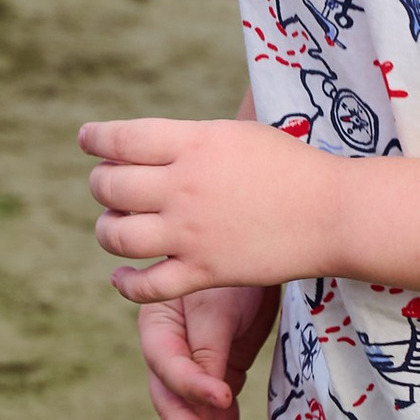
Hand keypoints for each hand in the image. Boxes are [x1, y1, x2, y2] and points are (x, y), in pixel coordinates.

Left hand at [79, 109, 326, 300]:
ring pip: (117, 236)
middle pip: (110, 187)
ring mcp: (192, 233)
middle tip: (108, 186)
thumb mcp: (238, 132)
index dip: (95, 139)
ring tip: (115, 227)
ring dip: (107, 231)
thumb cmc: (291, 165)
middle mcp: (184, 186)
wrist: (333, 212)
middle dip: (101, 185)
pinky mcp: (204, 272)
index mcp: (194, 143)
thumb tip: (151, 136)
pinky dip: (125, 284)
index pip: (121, 139)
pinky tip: (122, 275)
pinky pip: (146, 287)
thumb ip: (191, 137)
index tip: (86, 139)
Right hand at [134, 281, 278, 419]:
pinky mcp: (221, 375)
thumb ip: (208, 347)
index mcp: (157, 328)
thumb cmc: (232, 268)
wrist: (263, 252)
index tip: (226, 398)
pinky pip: (220, 415)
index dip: (192, 386)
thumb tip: (208, 397)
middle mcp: (170, 355)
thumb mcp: (218, 301)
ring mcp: (194, 369)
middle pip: (174, 405)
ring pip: (197, 417)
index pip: (168, 367)